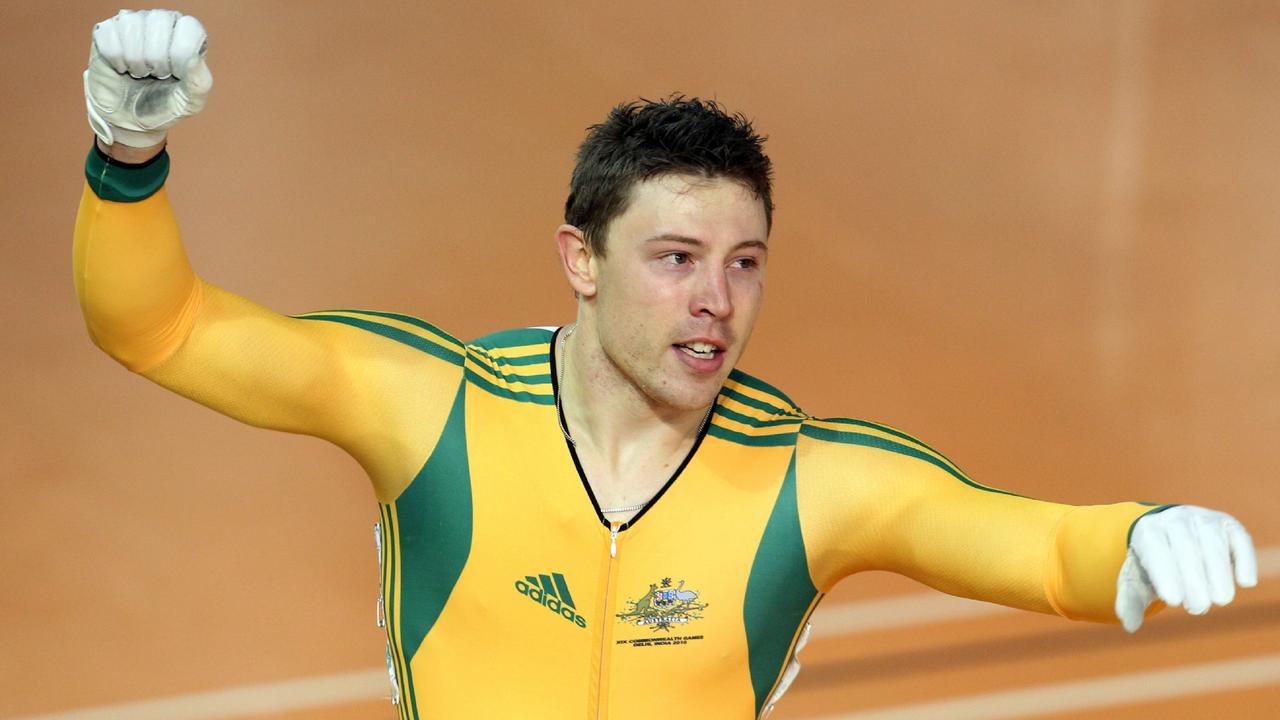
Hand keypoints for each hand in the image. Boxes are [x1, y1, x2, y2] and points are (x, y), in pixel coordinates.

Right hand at [84, 9, 212, 147]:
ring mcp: (134, 24)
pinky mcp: (108, 30)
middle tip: (156, 75)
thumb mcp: (189, 102)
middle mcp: (162, 23)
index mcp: (188, 35)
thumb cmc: (164, 106)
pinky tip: (122, 68)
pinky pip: (108, 34)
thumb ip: (199, 83)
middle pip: (159, 20)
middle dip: (156, 57)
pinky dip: (115, 58)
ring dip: (134, 59)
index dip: (180, 54)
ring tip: (140, 73)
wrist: (130, 119)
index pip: (188, 27)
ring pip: (131, 24)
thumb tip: (195, 59)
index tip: (176, 74)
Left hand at [1115, 505, 1256, 632]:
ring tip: (1221, 600)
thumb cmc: (1154, 563)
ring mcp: (1203, 519)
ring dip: (1218, 571)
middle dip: (1193, 577)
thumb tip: (1129, 625)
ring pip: (1212, 541)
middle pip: (1185, 545)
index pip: (1155, 548)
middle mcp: (1174, 519)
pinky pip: (1238, 538)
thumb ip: (1130, 600)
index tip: (1173, 601)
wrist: (1170, 534)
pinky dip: (1244, 558)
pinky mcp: (1228, 525)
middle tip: (1198, 607)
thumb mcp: (1137, 580)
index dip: (1164, 573)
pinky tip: (1245, 582)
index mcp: (1147, 531)